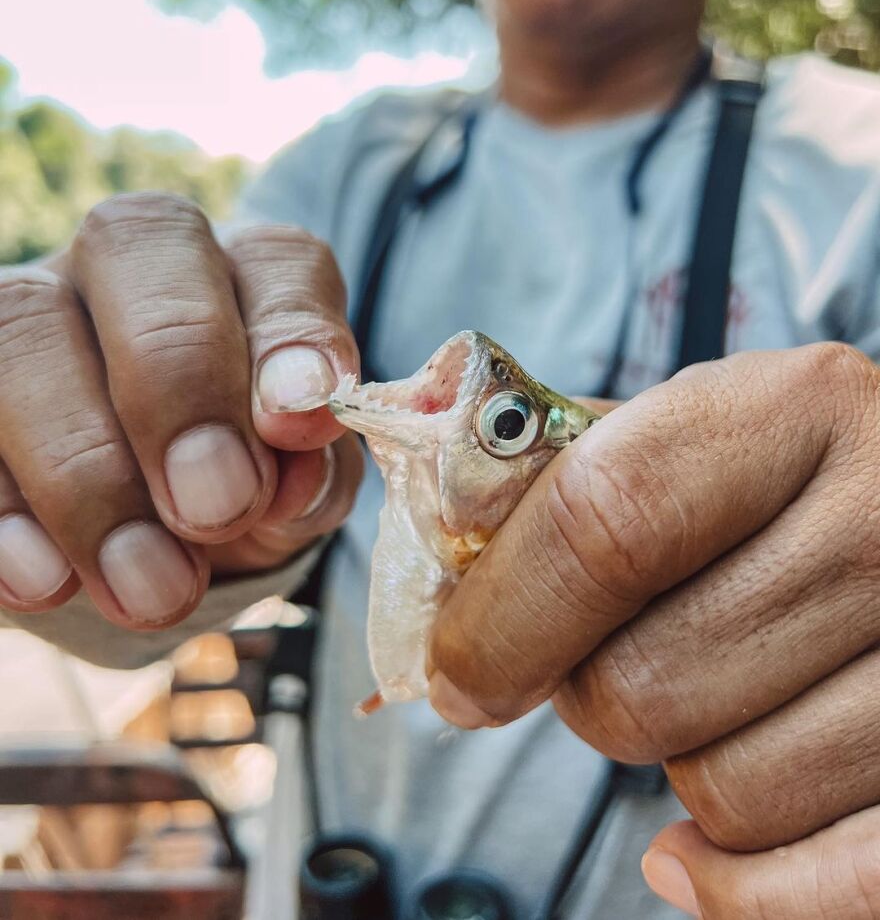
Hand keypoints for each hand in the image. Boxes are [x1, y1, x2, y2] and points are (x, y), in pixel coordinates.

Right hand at [0, 194, 361, 629]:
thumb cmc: (246, 488)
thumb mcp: (299, 491)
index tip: (297, 425)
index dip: (290, 336)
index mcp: (246, 272)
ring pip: (21, 330)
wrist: (155, 545)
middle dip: (177, 388)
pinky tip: (46, 582)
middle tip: (216, 511)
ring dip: (86, 473)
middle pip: (132, 247)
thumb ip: (311, 474)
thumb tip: (289, 479)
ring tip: (150, 588)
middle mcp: (130, 265)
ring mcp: (31, 309)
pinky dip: (3, 512)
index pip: (278, 260)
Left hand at [428, 346, 879, 899]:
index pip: (607, 527)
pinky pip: (831, 884)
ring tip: (694, 693)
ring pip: (724, 792)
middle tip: (589, 665)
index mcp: (796, 407)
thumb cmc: (788, 466)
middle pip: (647, 685)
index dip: (503, 617)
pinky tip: (689, 852)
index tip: (457, 672)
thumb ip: (570, 475)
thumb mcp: (694, 423)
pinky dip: (737, 884)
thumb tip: (443, 566)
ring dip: (669, 762)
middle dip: (580, 697)